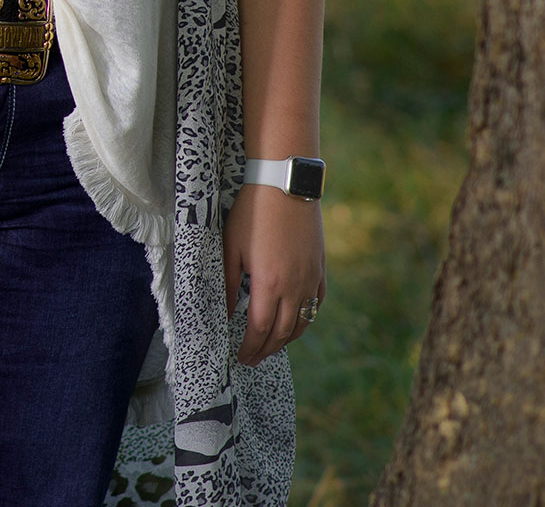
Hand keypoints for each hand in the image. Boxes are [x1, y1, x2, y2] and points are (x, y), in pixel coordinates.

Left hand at [224, 183, 325, 366]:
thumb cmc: (252, 214)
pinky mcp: (320, 268)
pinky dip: (305, 319)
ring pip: (302, 322)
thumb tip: (225, 313)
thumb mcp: (231, 248)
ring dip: (286, 339)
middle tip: (253, 359)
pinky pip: (317, 303)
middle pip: (282, 332)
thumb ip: (228, 285)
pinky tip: (295, 322)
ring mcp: (311, 279)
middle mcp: (295, 287)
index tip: (241, 358)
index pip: (260, 329)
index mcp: (269, 285)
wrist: (286, 185)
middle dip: (266, 350)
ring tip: (271, 346)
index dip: (250, 348)